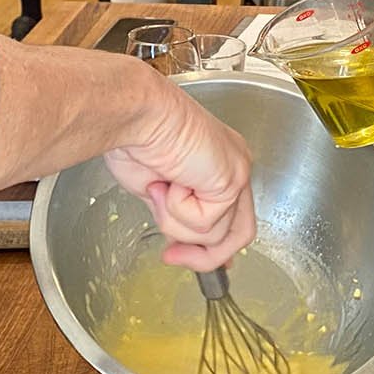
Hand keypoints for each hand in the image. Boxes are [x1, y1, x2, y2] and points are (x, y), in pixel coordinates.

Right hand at [102, 78, 256, 271]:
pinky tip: (169, 181)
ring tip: (161, 192)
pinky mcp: (232, 180)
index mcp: (219, 166)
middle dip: (202, 255)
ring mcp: (237, 173)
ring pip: (218, 235)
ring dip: (178, 223)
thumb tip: (183, 246)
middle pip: (239, 233)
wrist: (135, 116)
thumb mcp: (157, 192)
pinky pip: (207, 224)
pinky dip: (178, 210)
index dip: (210, 248)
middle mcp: (235, 167)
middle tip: (171, 255)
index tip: (181, 256)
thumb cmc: (135, 140)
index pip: (233, 218)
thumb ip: (178, 216)